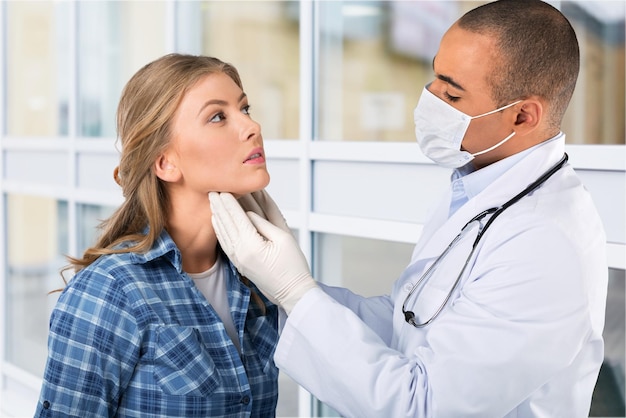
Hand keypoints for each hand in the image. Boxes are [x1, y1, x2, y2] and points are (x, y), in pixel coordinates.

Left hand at [209, 191, 317, 313]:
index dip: (229, 202)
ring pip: (222, 233)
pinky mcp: (239, 264)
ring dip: (217, 216)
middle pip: (226, 223)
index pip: (237, 217)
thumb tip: (249, 213)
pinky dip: (219, 230)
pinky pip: (225, 243)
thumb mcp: (284, 239)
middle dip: (219, 206)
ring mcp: (238, 260)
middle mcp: (241, 252)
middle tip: (212, 190)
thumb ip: (264, 223)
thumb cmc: (294, 266)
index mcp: (252, 245)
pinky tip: (217, 221)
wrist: (293, 293)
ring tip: (213, 201)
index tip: (223, 188)